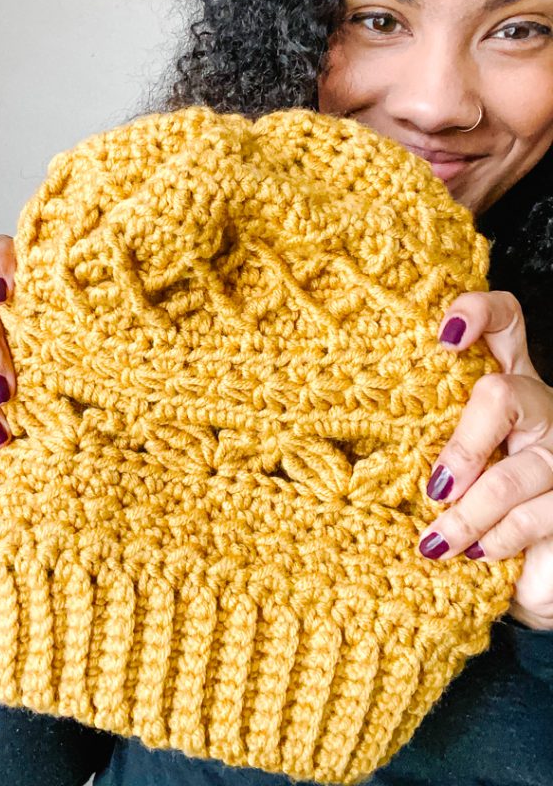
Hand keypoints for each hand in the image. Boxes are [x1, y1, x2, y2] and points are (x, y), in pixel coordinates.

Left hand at [418, 291, 552, 629]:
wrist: (536, 558)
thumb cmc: (470, 496)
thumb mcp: (438, 455)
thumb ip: (414, 433)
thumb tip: (337, 434)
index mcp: (504, 379)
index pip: (504, 320)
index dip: (478, 312)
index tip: (443, 335)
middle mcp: (538, 406)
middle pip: (503, 395)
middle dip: (463, 446)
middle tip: (434, 488)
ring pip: (514, 473)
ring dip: (469, 515)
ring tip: (435, 541)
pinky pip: (534, 517)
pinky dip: (497, 540)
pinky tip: (475, 554)